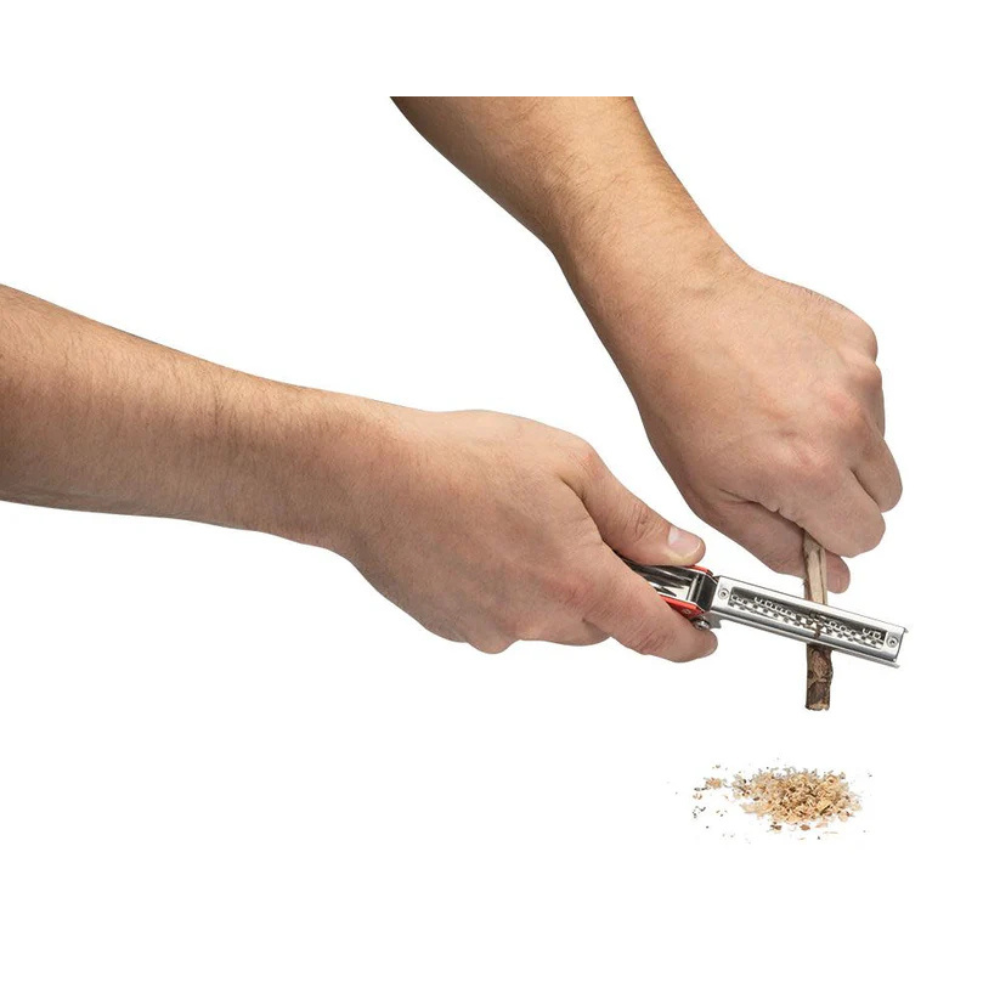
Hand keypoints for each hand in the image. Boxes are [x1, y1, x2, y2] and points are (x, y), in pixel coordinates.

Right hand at [336, 407, 716, 659]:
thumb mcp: (571, 466)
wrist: (368, 479)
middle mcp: (537, 620)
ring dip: (556, 586)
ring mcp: (492, 630)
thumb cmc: (464, 459)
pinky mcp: (455, 629)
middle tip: (590, 533)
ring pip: (551, 620)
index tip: (705, 640)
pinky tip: (485, 541)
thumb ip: (635, 519)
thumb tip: (683, 554)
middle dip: (610, 589)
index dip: (688, 641)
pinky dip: (511, 588)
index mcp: (577, 580)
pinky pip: (505, 618)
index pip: (654, 633)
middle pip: (601, 623)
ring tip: (519, 523)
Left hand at [587, 257, 900, 590]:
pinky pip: (869, 392)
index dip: (829, 536)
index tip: (804, 520)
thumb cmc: (681, 397)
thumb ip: (777, 543)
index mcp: (811, 469)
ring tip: (779, 421)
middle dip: (842, 496)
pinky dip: (838, 396)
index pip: (865, 537)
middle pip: (884, 495)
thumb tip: (827, 575)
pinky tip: (786, 385)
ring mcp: (860, 376)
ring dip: (842, 445)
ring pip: (879, 443)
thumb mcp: (711, 496)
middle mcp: (847, 422)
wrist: (677, 312)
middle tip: (787, 470)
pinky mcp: (860, 340)